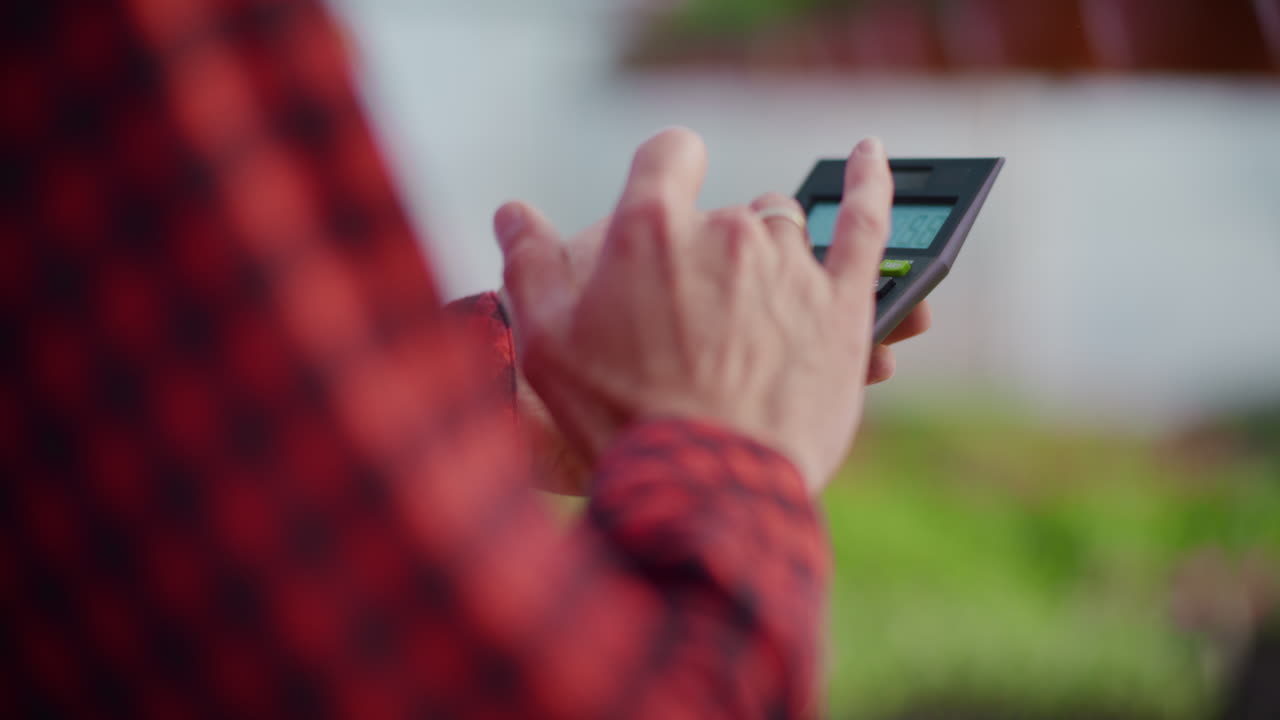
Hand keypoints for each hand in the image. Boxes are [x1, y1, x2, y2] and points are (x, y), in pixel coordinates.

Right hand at [497, 129, 898, 492]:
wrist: (703, 490)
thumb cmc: (619, 419)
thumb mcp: (546, 344)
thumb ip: (528, 264)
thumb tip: (512, 212)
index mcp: (651, 229)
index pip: (668, 154)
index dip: (663, 175)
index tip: (661, 202)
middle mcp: (726, 232)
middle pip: (725, 208)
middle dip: (710, 248)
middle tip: (692, 318)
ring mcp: (790, 265)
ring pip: (783, 227)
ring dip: (766, 256)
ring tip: (748, 319)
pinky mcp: (843, 303)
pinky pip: (866, 224)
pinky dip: (869, 183)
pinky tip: (868, 152)